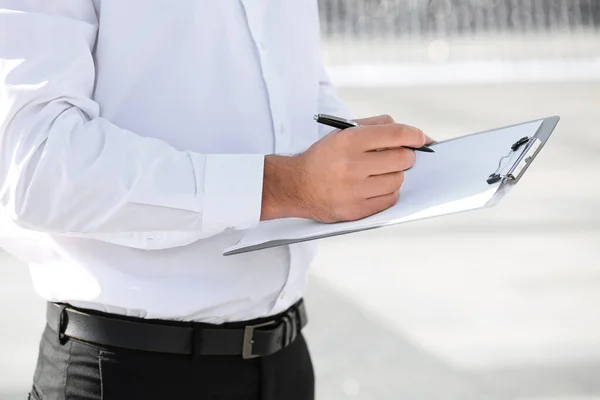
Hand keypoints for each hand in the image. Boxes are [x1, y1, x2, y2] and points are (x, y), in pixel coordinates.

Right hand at [261, 114, 425, 222]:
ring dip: (394, 175)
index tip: (420, 139)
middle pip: (403, 159)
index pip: (396, 134)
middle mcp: (352, 165)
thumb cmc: (325, 157)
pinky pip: (390, 199)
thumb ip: (378, 126)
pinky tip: (373, 187)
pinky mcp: (356, 210)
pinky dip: (387, 192)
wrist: (296, 186)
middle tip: (395, 157)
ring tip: (378, 173)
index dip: (415, 135)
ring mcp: (354, 190)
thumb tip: (415, 134)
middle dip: (404, 156)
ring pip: (398, 180)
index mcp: (349, 141)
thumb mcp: (343, 132)